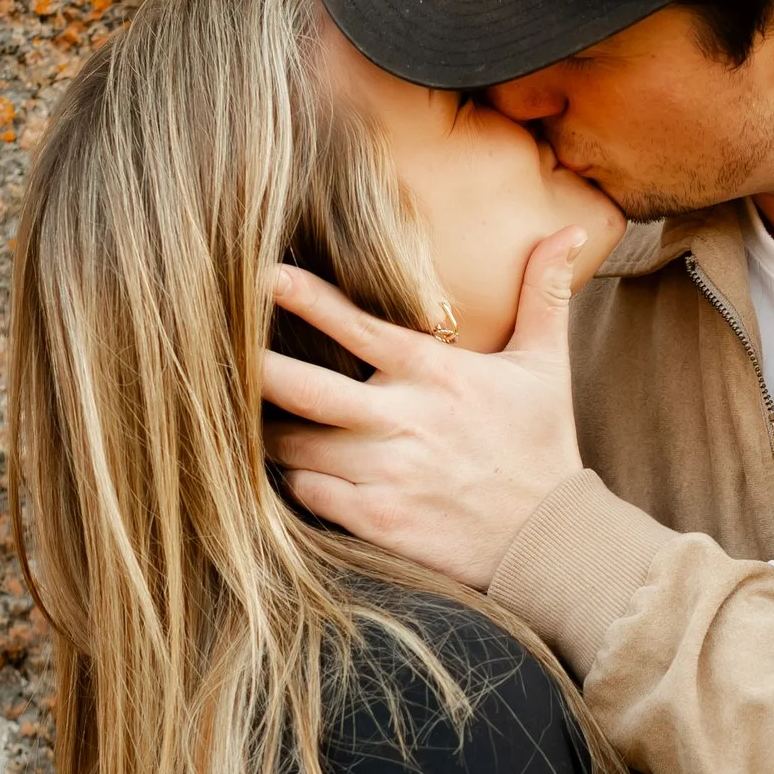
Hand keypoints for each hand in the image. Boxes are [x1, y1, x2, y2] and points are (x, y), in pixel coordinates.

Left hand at [261, 230, 586, 585]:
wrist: (551, 541)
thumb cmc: (542, 448)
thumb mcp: (547, 367)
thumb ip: (544, 295)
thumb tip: (567, 232)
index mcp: (435, 375)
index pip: (357, 327)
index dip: (305, 298)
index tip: (260, 276)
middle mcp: (403, 420)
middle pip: (303, 388)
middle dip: (251, 370)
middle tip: (206, 350)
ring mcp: (384, 473)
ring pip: (294, 445)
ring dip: (267, 431)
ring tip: (245, 416)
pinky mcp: (375, 519)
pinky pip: (307, 492)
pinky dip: (293, 479)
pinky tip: (289, 468)